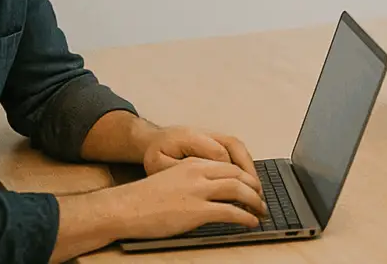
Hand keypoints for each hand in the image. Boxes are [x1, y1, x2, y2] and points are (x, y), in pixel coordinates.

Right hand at [109, 157, 268, 239]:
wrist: (125, 207)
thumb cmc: (143, 198)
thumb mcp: (172, 178)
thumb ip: (192, 179)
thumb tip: (210, 190)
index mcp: (193, 164)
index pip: (229, 165)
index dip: (245, 175)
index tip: (252, 184)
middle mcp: (199, 173)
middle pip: (238, 175)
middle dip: (254, 186)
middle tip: (261, 197)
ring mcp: (199, 192)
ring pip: (238, 190)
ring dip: (254, 201)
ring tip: (261, 210)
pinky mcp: (197, 211)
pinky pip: (230, 212)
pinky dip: (245, 216)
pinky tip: (250, 222)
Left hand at [142, 125, 258, 185]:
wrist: (155, 139)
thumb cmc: (157, 154)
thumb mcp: (157, 164)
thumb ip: (177, 170)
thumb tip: (200, 180)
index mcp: (190, 137)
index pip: (217, 153)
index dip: (229, 171)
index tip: (235, 190)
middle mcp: (206, 132)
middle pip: (234, 146)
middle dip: (246, 169)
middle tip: (254, 191)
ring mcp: (214, 135)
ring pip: (238, 147)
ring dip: (249, 166)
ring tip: (256, 188)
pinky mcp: (218, 140)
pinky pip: (236, 150)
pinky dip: (245, 164)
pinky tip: (248, 181)